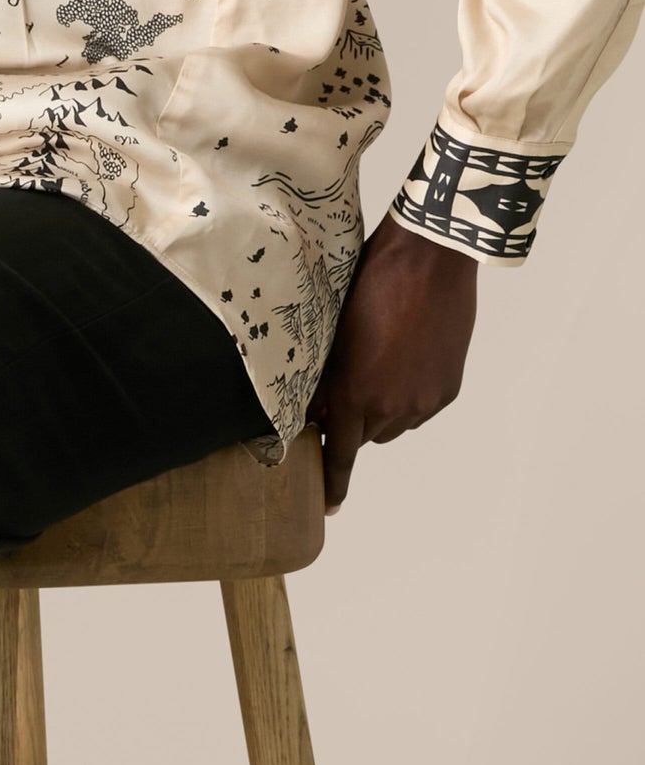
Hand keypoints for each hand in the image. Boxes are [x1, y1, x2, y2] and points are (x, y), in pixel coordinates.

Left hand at [307, 210, 478, 514]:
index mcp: (355, 394)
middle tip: (351, 381)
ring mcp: (424, 401)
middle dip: (354, 418)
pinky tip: (407, 357)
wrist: (429, 259)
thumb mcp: (336, 330)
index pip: (340, 454)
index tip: (328, 505)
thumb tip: (318, 410)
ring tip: (382, 360)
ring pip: (395, 423)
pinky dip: (410, 394)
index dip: (333, 481)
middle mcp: (391, 407)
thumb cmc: (370, 283)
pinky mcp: (447, 389)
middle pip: (365, 434)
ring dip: (383, 406)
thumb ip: (327, 379)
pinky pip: (421, 407)